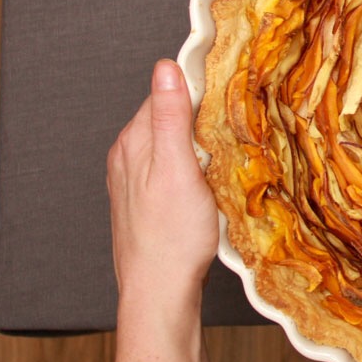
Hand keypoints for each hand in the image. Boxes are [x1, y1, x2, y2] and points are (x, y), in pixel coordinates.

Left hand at [106, 60, 218, 310]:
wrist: (159, 294)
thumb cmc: (172, 237)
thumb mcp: (178, 169)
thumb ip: (171, 118)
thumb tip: (165, 67)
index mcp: (133, 143)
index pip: (164, 92)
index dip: (196, 84)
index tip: (229, 82)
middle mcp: (126, 156)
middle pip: (165, 115)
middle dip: (196, 109)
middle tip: (235, 110)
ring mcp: (132, 179)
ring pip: (167, 141)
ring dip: (193, 136)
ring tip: (224, 139)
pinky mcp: (143, 199)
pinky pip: (167, 164)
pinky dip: (188, 159)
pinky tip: (206, 171)